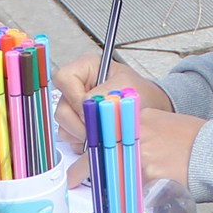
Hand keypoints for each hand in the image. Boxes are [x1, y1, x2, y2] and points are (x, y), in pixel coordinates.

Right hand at [54, 53, 171, 141]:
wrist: (152, 111)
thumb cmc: (140, 93)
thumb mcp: (124, 87)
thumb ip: (103, 95)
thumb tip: (85, 111)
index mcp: (85, 69)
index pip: (64, 79)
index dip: (74, 97)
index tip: (90, 110)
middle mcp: (76, 88)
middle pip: (61, 107)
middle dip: (79, 123)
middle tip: (98, 129)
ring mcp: (74, 108)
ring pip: (63, 125)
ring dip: (82, 135)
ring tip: (103, 134)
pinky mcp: (77, 125)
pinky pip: (70, 138)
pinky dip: (83, 143)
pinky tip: (99, 140)